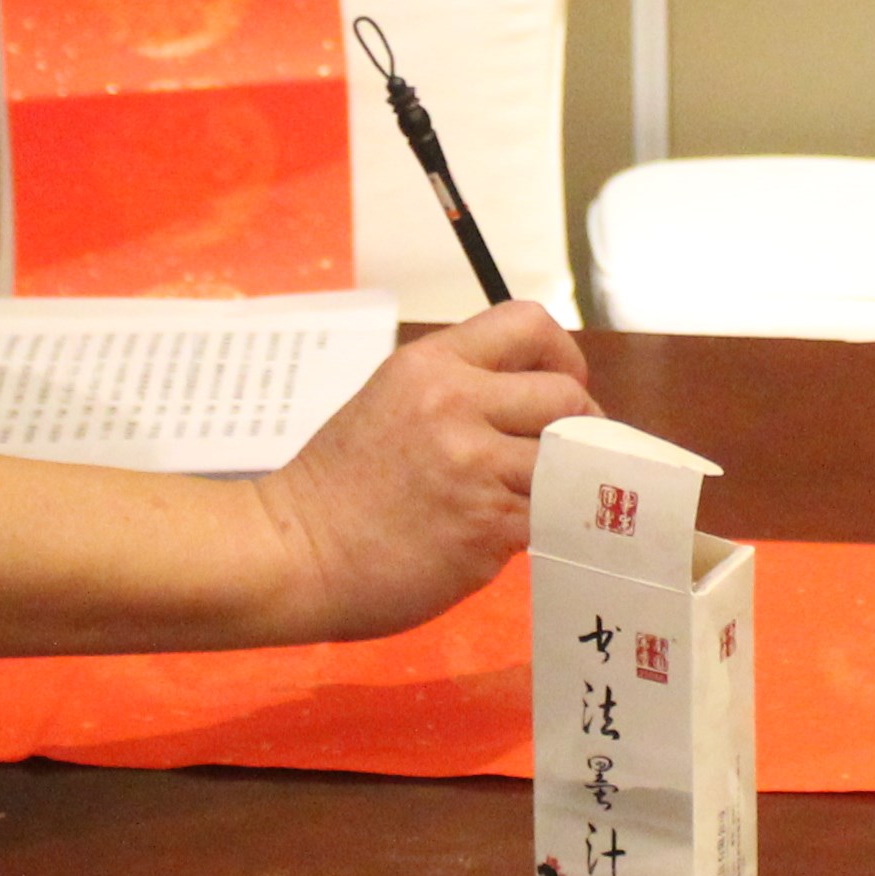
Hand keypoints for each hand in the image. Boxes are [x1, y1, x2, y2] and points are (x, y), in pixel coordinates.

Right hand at [254, 303, 596, 640]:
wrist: (293, 552)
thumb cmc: (339, 487)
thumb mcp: (391, 402)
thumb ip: (461, 393)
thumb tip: (539, 410)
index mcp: (431, 365)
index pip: (529, 323)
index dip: (563, 357)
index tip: (560, 390)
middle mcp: (455, 404)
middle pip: (567, 396)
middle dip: (581, 428)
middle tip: (563, 456)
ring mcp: (474, 466)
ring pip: (569, 461)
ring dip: (564, 484)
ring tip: (535, 499)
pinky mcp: (486, 525)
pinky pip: (552, 516)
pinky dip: (547, 527)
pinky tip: (516, 535)